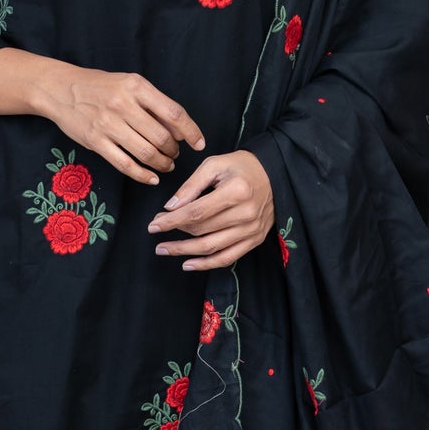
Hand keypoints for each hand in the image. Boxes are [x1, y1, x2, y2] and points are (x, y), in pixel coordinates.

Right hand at [26, 58, 205, 184]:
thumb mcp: (129, 84)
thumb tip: (180, 131)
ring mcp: (108, 124)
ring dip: (161, 164)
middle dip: (174, 151)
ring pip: (146, 152)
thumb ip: (154, 104)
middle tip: (175, 155)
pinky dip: (142, 174)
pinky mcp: (95, 141)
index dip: (191, 131)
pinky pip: (125, 164)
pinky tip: (150, 177)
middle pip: (161, 137)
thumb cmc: (100, 86)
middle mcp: (123, 104)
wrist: (60, 89)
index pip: (174, 112)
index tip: (199, 144)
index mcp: (137, 86)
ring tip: (165, 165)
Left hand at [146, 150, 273, 269]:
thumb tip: (170, 207)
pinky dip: (206, 264)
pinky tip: (188, 264)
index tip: (153, 224)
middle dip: (174, 232)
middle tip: (156, 229)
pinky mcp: (255, 239)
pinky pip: (228, 257)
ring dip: (184, 251)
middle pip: (202, 229)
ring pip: (211, 247)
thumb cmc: (242, 167)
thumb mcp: (214, 165)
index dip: (171, 221)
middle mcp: (246, 213)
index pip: (196, 212)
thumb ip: (191, 185)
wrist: (274, 174)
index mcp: (236, 191)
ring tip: (164, 249)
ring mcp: (252, 230)